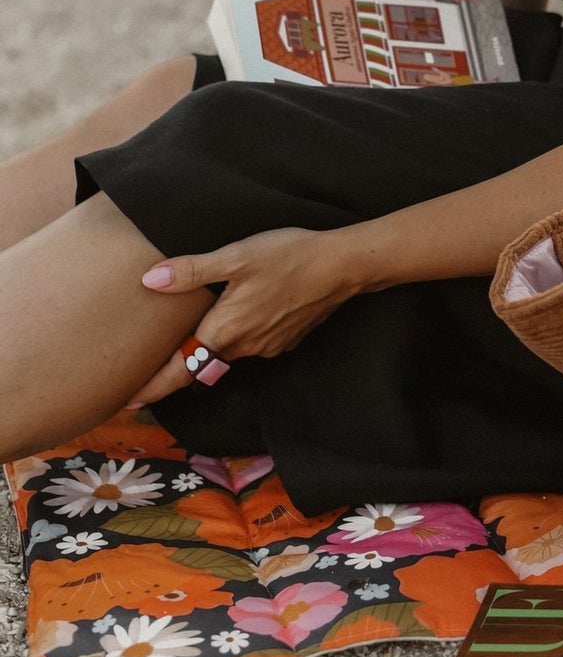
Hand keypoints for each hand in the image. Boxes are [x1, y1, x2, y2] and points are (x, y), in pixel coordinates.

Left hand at [127, 226, 358, 406]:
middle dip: (179, 364)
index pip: (179, 371)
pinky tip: (245, 312)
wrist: (342, 266)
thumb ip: (192, 271)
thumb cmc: (288, 256)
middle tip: (153, 364)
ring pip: (228, 352)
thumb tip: (150, 280)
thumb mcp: (236, 255)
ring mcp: (267, 347)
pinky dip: (240, 335)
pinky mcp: (285, 341)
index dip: (152, 387)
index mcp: (225, 330)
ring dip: (212, 346)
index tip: (127, 400)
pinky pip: (252, 344)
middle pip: (201, 363)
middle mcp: (244, 347)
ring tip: (200, 328)